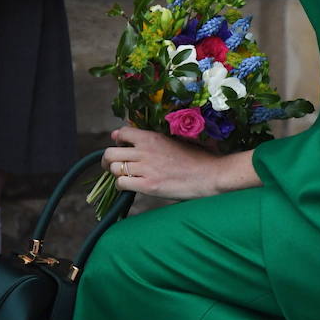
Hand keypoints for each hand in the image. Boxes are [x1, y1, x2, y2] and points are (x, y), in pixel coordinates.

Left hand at [103, 127, 258, 201]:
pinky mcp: (148, 185)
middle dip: (108, 160)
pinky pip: (121, 184)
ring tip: (124, 177)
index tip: (121, 147)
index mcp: (152, 137)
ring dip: (115, 173)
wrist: (210, 174)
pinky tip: (132, 187)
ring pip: (114, 168)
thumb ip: (154, 140)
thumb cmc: (197, 158)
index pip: (121, 133)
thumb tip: (138, 138)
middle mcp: (145, 151)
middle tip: (114, 165)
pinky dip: (122, 186)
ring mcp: (145, 168)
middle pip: (110, 152)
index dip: (117, 140)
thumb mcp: (174, 141)